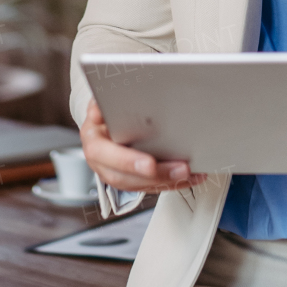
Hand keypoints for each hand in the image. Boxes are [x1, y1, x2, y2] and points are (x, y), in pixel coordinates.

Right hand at [79, 96, 205, 193]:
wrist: (102, 119)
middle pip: (127, 176)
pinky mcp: (131, 179)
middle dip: (156, 175)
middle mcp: (101, 163)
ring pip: (141, 185)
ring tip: (190, 172)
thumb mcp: (100, 100)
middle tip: (181, 169)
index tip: (150, 164)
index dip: (128, 161)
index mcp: (94, 142)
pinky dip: (173, 183)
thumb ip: (101, 103)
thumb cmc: (106, 109)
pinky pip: (152, 186)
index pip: (106, 155)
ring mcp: (115, 173)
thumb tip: (99, 110)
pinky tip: (192, 176)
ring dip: (167, 181)